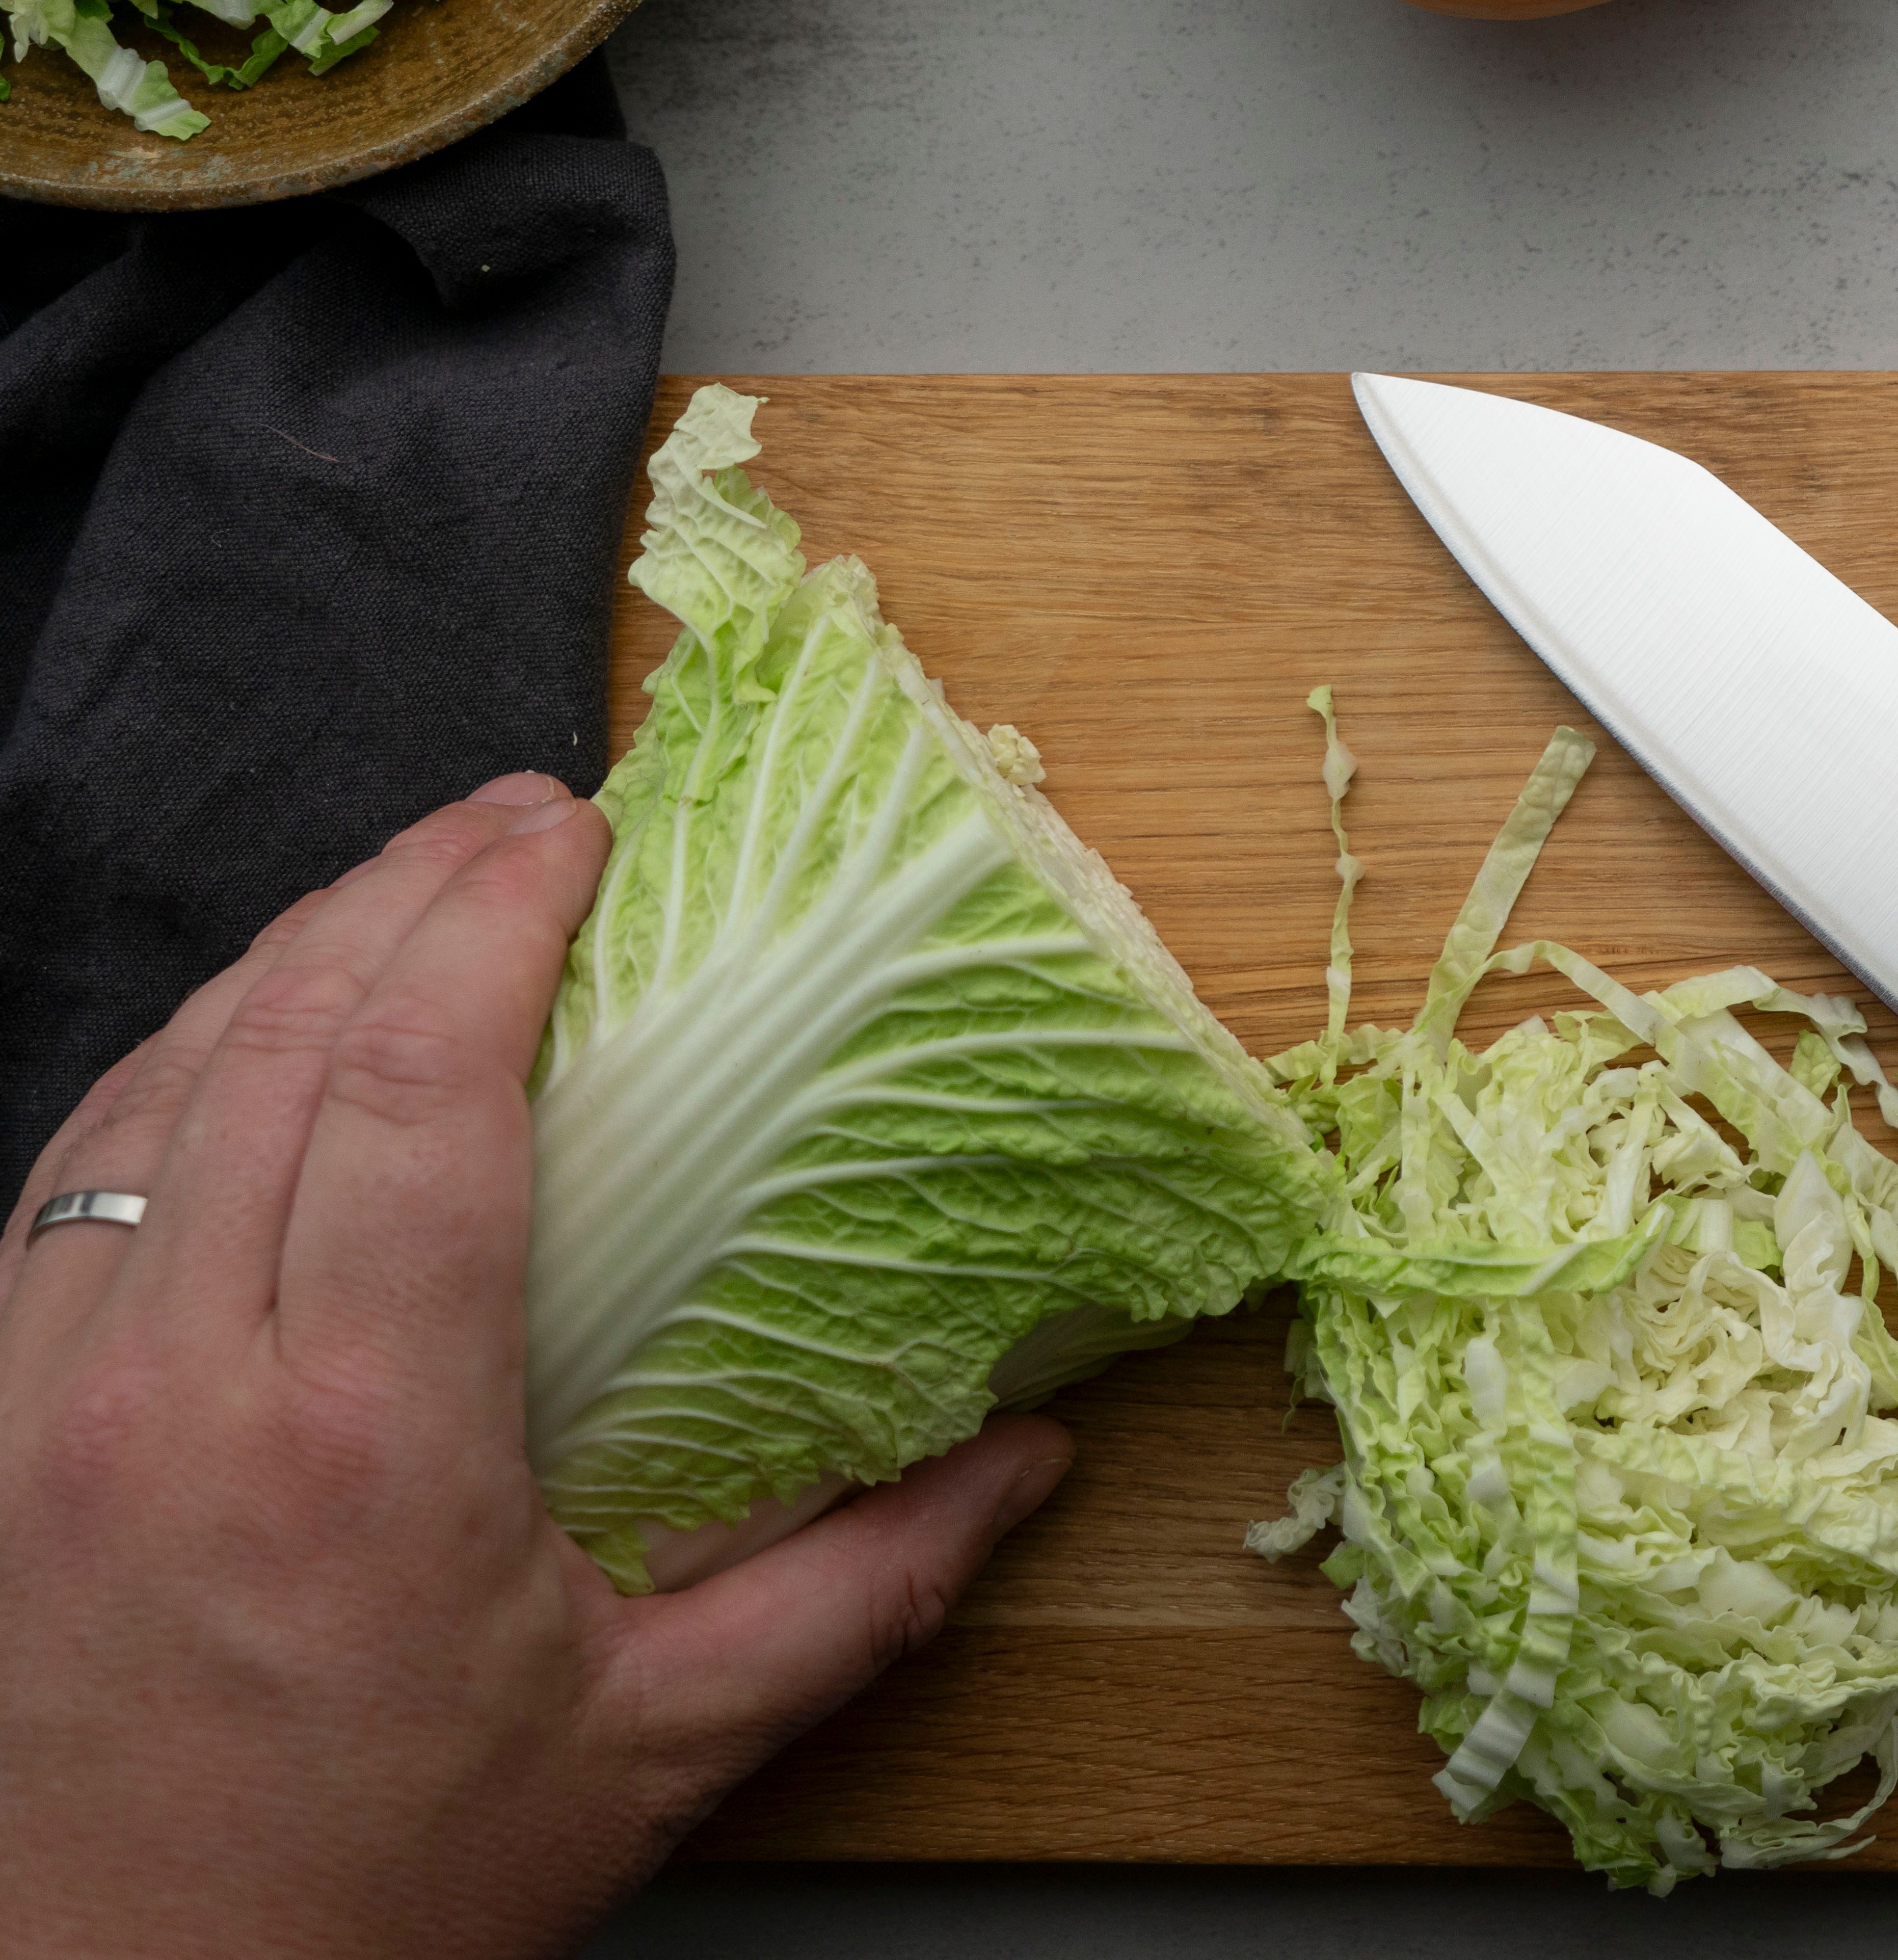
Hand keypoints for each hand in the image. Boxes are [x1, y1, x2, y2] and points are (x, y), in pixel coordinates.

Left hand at [0, 776, 1071, 1959]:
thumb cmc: (356, 1896)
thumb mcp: (649, 1754)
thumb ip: (857, 1593)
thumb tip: (1031, 1461)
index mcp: (362, 1444)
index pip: (410, 1091)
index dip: (490, 924)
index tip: (570, 830)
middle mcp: (177, 1386)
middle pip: (277, 1041)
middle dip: (402, 888)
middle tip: (518, 814)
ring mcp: (48, 1395)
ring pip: (157, 1084)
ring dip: (283, 953)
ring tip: (402, 886)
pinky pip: (77, 1174)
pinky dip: (175, 1065)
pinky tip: (247, 1035)